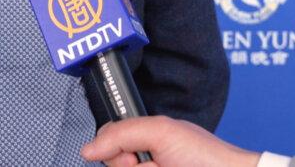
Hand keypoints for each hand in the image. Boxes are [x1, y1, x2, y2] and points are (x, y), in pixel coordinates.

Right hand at [80, 116, 260, 166]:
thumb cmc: (206, 157)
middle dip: (128, 166)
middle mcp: (145, 158)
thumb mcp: (160, 132)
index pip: (108, 141)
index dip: (113, 150)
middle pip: (113, 164)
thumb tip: (88, 148)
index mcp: (145, 136)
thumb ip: (122, 134)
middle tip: (154, 165)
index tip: (131, 157)